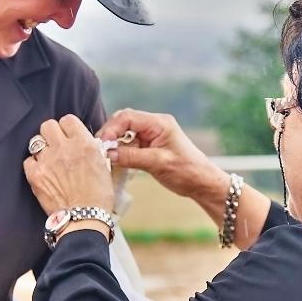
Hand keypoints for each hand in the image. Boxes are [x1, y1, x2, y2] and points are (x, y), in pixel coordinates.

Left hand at [23, 115, 114, 215]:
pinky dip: (34, 165)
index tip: (69, 136)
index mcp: (84, 143)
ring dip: (42, 149)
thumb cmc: (98, 197)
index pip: (68, 120)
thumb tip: (83, 143)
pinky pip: (28, 160)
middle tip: (56, 145)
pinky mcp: (35, 174)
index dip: (68, 128)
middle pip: (48, 125)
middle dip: (52, 134)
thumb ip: (91, 149)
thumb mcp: (103, 166)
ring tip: (49, 159)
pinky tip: (42, 172)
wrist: (84, 218)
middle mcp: (64, 148)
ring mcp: (47, 160)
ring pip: (36, 141)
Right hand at [97, 109, 225, 203]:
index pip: (128, 117)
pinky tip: (115, 159)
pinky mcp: (149, 146)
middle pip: (124, 122)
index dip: (112, 128)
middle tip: (99, 149)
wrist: (202, 182)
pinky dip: (120, 150)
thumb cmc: (187, 171)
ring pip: (125, 133)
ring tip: (104, 155)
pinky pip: (129, 143)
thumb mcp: (158, 163)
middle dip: (110, 133)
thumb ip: (132, 157)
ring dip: (114, 142)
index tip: (102, 143)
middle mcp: (154, 125)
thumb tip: (109, 154)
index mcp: (159, 123)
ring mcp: (152, 135)